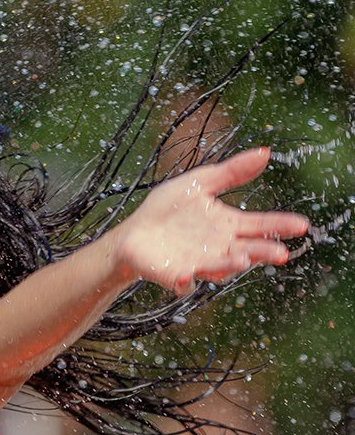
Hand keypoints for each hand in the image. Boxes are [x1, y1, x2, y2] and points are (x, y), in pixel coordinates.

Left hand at [111, 147, 310, 295]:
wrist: (133, 233)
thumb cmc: (167, 210)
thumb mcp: (199, 183)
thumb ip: (231, 173)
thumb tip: (265, 152)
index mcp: (227, 225)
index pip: (259, 225)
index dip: (280, 226)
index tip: (301, 225)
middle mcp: (218, 248)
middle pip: (247, 251)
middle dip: (263, 252)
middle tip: (281, 253)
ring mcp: (197, 263)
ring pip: (220, 268)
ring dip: (229, 264)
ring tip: (241, 258)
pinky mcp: (174, 274)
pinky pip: (182, 282)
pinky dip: (184, 281)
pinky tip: (185, 277)